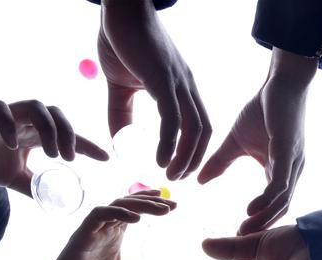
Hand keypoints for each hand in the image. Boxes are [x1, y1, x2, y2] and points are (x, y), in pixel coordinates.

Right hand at [0, 100, 109, 195]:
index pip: (67, 136)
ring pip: (36, 108)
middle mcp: (25, 121)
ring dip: (49, 129)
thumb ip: (34, 187)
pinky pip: (1, 111)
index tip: (106, 159)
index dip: (87, 145)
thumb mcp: (13, 179)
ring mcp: (7, 114)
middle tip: (70, 159)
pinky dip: (10, 125)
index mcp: (35, 135)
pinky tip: (14, 146)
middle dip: (69, 135)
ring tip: (51, 154)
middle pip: (57, 115)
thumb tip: (54, 203)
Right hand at [0, 191, 174, 259]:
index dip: (153, 205)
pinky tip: (137, 218)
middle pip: (130, 204)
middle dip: (152, 201)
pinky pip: (99, 215)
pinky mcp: (81, 235)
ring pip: (117, 205)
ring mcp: (92, 231)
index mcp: (114, 238)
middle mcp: (104, 230)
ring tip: (162, 209)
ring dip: (140, 204)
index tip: (174, 205)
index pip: (135, 212)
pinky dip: (118, 212)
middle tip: (174, 204)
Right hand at [99, 1, 209, 179]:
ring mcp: (177, 82)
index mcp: (180, 87)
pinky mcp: (162, 78)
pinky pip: (172, 117)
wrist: (120, 7)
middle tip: (176, 179)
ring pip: (193, 128)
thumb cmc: (122, 41)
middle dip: (193, 159)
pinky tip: (159, 159)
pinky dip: (169, 141)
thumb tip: (118, 140)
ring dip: (185, 156)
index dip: (193, 150)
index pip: (198, 124)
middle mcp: (186, 86)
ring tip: (170, 174)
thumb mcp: (120, 85)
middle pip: (203, 131)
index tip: (180, 169)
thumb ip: (121, 113)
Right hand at [198, 49, 314, 234]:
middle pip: (279, 209)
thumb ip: (219, 162)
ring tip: (244, 232)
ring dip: (263, 218)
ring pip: (281, 200)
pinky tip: (252, 209)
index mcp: (280, 171)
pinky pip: (280, 181)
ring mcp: (292, 163)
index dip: (256, 222)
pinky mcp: (289, 151)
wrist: (280, 82)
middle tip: (239, 244)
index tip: (235, 236)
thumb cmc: (263, 109)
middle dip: (260, 228)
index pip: (271, 205)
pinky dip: (267, 198)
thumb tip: (200, 180)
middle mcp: (290, 172)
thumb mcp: (236, 142)